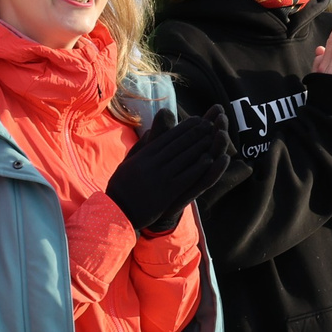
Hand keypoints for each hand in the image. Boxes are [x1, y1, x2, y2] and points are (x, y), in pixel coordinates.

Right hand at [105, 108, 233, 232]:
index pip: (167, 137)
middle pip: (178, 145)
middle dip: (195, 133)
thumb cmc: (122, 187)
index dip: (183, 127)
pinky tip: (209, 160)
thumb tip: (151, 131)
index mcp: (143, 156)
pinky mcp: (167, 192)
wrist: (119, 211)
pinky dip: (198, 167)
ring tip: (212, 137)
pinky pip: (186, 177)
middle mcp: (152, 164)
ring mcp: (160, 178)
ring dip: (200, 146)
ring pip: (184, 158)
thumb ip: (141, 147)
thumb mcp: (128, 163)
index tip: (196, 119)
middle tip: (209, 124)